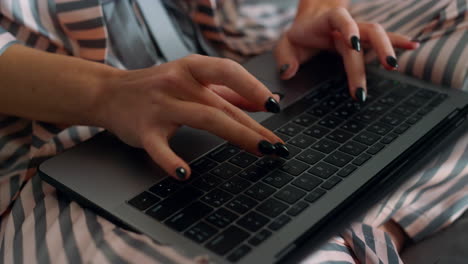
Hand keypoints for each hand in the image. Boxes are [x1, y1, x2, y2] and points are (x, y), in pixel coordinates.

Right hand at [96, 55, 285, 180]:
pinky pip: (159, 147)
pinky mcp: (143, 129)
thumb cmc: (159, 87)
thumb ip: (229, 91)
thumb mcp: (193, 80)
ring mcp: (160, 106)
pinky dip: (171, 161)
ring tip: (260, 152)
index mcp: (192, 68)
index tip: (275, 106)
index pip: (229, 71)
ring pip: (204, 118)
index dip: (254, 87)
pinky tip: (185, 174)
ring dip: (236, 136)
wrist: (110, 93)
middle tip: (278, 146)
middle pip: (223, 104)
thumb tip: (267, 101)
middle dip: (255, 127)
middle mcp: (178, 83)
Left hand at [274, 7, 418, 100]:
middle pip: (366, 32)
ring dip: (389, 47)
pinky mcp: (364, 40)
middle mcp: (346, 25)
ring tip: (395, 64)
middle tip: (375, 79)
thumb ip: (284, 57)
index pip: (339, 20)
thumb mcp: (285, 44)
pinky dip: (397, 41)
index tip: (354, 45)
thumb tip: (288, 71)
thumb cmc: (299, 35)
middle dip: (374, 53)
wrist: (310, 20)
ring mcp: (357, 32)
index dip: (348, 28)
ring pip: (378, 34)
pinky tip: (413, 47)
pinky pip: (383, 39)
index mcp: (326, 22)